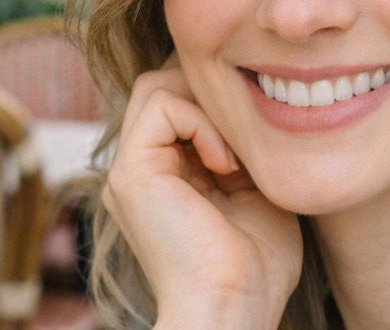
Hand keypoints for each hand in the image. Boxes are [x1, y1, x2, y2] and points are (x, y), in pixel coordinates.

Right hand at [103, 57, 302, 328]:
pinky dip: (202, 121)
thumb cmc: (258, 262)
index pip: (181, 98)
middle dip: (209, 89)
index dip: (220, 97)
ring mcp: (132, 170)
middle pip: (162, 83)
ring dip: (206, 101)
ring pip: (156, 85)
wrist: (236, 308)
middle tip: (246, 123)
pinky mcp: (131, 173)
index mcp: (169, 174)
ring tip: (235, 146)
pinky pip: (162, 105)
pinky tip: (227, 163)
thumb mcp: (256, 187)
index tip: (257, 130)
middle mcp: (144, 168)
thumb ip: (245, 146)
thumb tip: (256, 99)